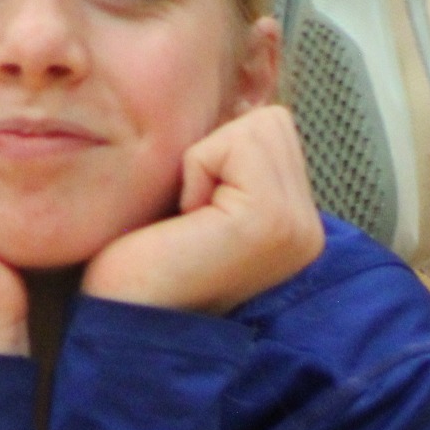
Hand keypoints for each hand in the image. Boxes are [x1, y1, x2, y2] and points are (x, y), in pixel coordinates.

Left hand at [84, 105, 323, 314]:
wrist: (117, 329)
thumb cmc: (139, 268)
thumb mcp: (198, 204)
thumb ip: (229, 165)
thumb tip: (233, 101)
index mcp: (299, 227)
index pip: (272, 129)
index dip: (217, 155)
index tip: (191, 218)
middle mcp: (312, 230)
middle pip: (270, 121)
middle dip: (215, 154)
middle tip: (188, 220)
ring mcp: (299, 227)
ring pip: (257, 124)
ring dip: (205, 163)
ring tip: (189, 223)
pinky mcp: (272, 222)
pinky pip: (236, 142)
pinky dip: (198, 170)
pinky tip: (188, 225)